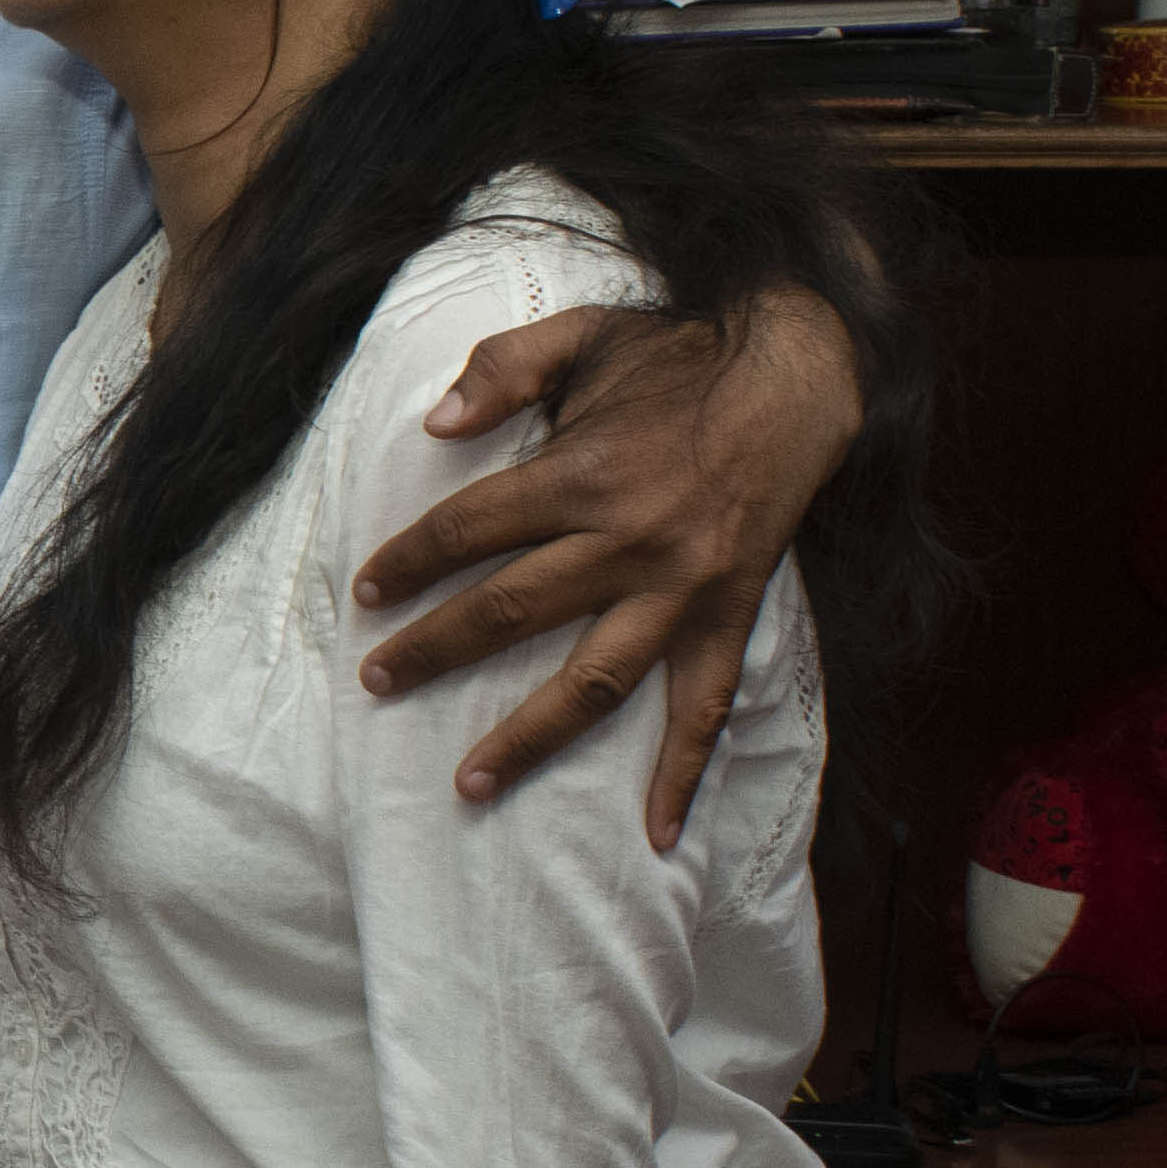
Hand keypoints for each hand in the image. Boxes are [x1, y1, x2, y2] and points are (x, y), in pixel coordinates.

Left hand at [351, 291, 859, 847]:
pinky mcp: (727, 614)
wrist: (798, 372)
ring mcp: (681, 589)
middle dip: (434, 650)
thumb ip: (505, 367)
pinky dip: (683, 773)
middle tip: (376, 681)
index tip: (368, 592)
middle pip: (510, 609)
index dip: (410, 560)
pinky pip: (706, 707)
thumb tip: (436, 422)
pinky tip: (656, 834)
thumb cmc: (681, 353)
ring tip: (469, 783)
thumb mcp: (586, 334)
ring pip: (592, 681)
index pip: (470, 529)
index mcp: (583, 473)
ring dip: (529, 738)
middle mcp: (628, 541)